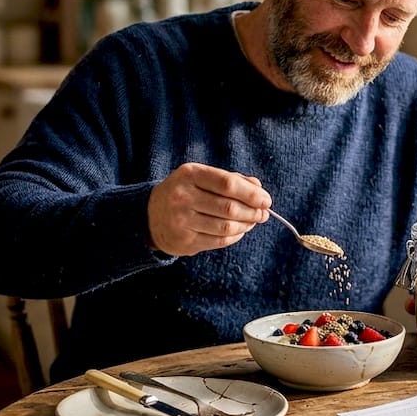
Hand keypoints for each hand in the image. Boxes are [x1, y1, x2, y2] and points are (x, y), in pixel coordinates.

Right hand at [148, 163, 271, 255]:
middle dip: (253, 212)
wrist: (150, 215)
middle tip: (263, 214)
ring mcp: (181, 220)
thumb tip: (258, 188)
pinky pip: (219, 241)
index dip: (251, 194)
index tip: (266, 200)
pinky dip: (235, 236)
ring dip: (246, 226)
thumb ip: (231, 179)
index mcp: (190, 174)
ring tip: (252, 222)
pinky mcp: (184, 241)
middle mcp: (183, 196)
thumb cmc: (184, 192)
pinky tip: (239, 231)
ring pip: (226, 227)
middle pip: (229, 208)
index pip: (227, 184)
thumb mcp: (201, 177)